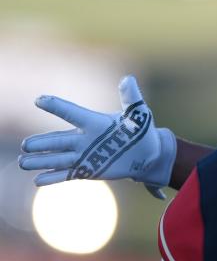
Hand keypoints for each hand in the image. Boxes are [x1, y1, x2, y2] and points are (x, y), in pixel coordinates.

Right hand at [19, 75, 175, 198]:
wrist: (148, 154)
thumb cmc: (142, 132)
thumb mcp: (139, 114)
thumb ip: (131, 97)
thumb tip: (128, 80)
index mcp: (94, 123)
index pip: (73, 113)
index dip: (57, 106)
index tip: (39, 100)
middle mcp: (84, 139)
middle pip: (59, 140)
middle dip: (42, 143)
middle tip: (26, 145)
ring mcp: (84, 155)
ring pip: (59, 158)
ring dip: (41, 161)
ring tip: (23, 163)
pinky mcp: (88, 169)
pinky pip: (67, 174)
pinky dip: (53, 177)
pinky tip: (37, 181)